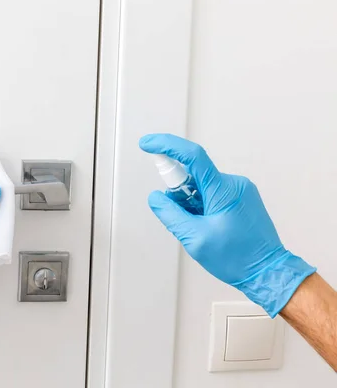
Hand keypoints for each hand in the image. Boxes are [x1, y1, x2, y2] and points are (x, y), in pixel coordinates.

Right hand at [139, 133, 314, 316]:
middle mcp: (234, 184)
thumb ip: (170, 214)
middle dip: (178, 193)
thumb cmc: (238, 258)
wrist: (267, 271)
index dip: (167, 146)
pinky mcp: (241, 198)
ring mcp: (239, 190)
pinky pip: (211, 193)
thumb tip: (156, 198)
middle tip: (181, 216)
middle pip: (193, 175)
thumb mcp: (194, 238)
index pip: (192, 156)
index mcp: (223, 190)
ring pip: (201, 186)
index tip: (148, 144)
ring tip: (199, 228)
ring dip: (190, 202)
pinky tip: (206, 225)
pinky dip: (200, 205)